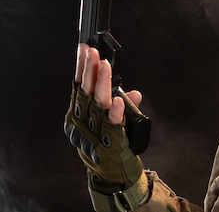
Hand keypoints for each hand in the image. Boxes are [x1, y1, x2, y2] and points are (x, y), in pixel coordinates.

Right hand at [63, 43, 142, 188]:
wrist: (112, 173)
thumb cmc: (107, 143)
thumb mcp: (110, 120)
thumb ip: (120, 105)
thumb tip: (135, 93)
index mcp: (79, 113)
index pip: (79, 86)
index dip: (81, 67)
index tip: (85, 49)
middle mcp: (82, 122)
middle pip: (85, 91)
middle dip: (89, 70)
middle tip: (92, 52)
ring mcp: (94, 132)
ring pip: (98, 103)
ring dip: (102, 84)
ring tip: (105, 66)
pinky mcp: (109, 142)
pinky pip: (113, 124)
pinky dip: (116, 112)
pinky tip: (119, 100)